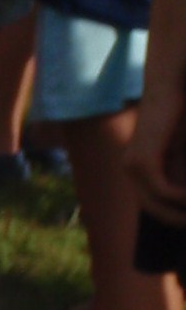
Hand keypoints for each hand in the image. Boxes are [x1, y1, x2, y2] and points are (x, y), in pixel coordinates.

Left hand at [125, 81, 185, 219]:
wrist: (170, 87)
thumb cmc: (179, 115)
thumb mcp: (181, 153)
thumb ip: (180, 175)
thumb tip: (181, 199)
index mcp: (136, 168)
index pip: (151, 204)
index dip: (171, 216)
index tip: (185, 222)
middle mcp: (129, 169)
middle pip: (152, 209)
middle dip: (175, 219)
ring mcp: (132, 165)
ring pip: (156, 204)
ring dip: (180, 212)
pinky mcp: (143, 160)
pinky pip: (163, 190)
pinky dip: (181, 197)